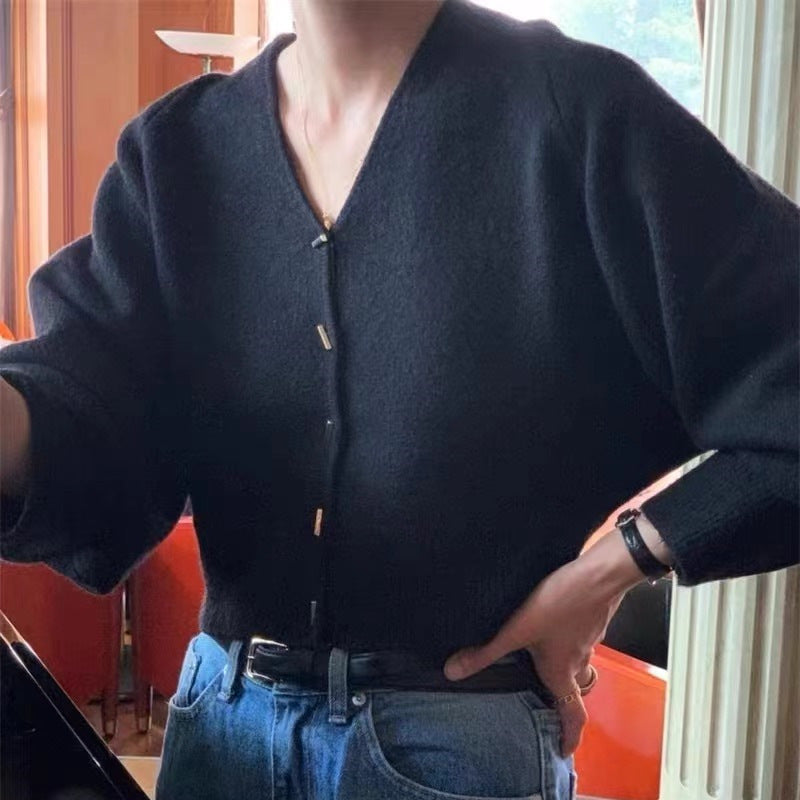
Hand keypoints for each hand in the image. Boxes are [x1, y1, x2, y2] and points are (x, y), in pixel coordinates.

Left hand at [443, 524, 657, 755]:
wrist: (597, 576)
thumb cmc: (558, 605)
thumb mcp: (516, 630)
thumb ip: (486, 652)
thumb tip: (453, 672)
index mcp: (562, 672)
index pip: (573, 715)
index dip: (569, 735)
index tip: (564, 749)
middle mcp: (579, 660)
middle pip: (577, 689)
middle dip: (566, 698)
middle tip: (550, 701)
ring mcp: (589, 640)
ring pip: (581, 664)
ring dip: (568, 669)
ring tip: (548, 662)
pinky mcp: (591, 620)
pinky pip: (582, 640)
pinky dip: (570, 642)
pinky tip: (553, 626)